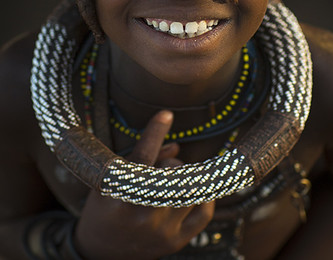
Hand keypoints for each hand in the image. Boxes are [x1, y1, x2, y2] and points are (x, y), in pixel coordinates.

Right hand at [74, 111, 214, 259]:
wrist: (100, 253)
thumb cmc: (104, 207)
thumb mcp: (111, 179)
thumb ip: (141, 158)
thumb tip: (177, 146)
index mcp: (118, 195)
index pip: (142, 156)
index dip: (155, 132)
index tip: (166, 114)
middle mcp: (141, 215)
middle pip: (172, 174)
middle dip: (173, 164)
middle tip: (167, 166)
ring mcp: (160, 231)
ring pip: (191, 190)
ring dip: (187, 178)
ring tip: (176, 180)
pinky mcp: (175, 242)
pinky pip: (203, 213)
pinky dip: (205, 196)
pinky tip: (194, 190)